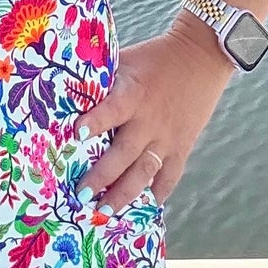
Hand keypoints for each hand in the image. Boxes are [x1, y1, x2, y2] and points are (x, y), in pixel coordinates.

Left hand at [74, 19, 235, 213]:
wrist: (200, 56)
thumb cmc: (154, 58)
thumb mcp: (125, 62)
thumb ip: (102, 81)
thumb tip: (66, 91)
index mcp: (133, 94)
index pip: (112, 109)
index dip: (95, 122)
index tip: (76, 135)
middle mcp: (149, 120)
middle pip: (124, 154)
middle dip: (102, 177)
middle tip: (81, 195)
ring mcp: (167, 137)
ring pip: (145, 172)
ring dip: (124, 194)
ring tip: (105, 212)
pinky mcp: (182, 146)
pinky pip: (170, 175)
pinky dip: (159, 192)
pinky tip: (146, 206)